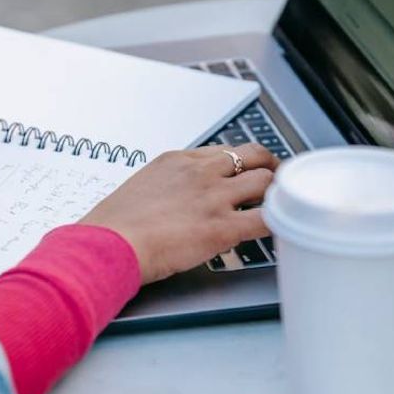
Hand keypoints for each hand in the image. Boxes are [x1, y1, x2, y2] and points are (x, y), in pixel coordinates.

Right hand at [79, 144, 278, 283]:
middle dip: (270, 166)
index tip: (245, 170)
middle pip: (252, 156)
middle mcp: (200, 172)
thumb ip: (161, 190)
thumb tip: (166, 204)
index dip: (240, 162)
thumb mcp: (137, 191)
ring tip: (284, 204)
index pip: (222, 151)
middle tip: (276, 179)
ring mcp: (214, 197)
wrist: (109, 242)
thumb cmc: (113, 225)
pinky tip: (282, 228)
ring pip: (266, 182)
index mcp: (177, 161)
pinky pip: (267, 219)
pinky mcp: (223, 227)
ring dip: (277, 193)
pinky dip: (279, 222)